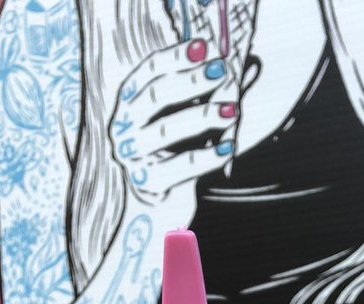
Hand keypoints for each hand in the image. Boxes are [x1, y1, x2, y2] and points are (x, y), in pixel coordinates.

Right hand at [109, 39, 240, 205]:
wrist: (162, 196)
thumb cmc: (175, 148)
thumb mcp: (185, 116)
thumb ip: (204, 95)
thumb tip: (239, 73)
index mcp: (130, 100)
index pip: (150, 71)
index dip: (176, 57)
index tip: (205, 46)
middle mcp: (124, 124)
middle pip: (156, 96)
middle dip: (191, 81)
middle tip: (222, 71)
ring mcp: (132, 154)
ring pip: (166, 130)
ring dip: (202, 116)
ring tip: (232, 110)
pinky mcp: (147, 182)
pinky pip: (180, 167)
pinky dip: (207, 157)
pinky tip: (229, 148)